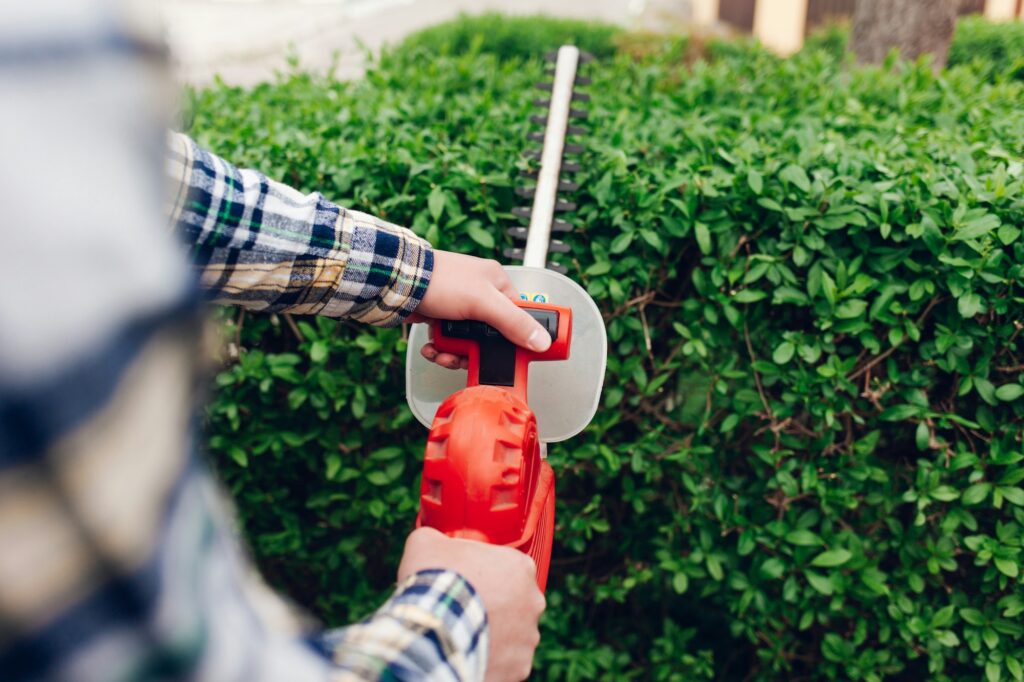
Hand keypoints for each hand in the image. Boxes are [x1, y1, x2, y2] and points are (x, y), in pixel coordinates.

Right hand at [398, 527, 544, 681]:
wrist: (433, 629)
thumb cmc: (435, 581)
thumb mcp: (427, 543)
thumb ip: (436, 538)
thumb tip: (430, 539)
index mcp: (520, 566)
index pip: (508, 566)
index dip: (484, 572)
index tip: (467, 579)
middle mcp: (533, 601)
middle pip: (514, 601)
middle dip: (493, 605)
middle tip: (464, 607)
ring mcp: (528, 636)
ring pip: (512, 634)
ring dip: (493, 633)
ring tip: (462, 633)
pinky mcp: (520, 666)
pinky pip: (506, 661)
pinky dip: (490, 659)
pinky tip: (468, 653)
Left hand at [410, 250, 550, 369]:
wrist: (398, 283)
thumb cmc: (440, 281)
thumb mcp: (484, 302)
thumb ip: (514, 323)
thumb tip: (542, 341)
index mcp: (496, 283)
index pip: (519, 315)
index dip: (520, 337)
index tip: (519, 356)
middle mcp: (479, 294)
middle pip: (492, 335)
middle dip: (478, 352)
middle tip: (469, 358)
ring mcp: (459, 307)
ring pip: (469, 342)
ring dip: (456, 354)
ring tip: (444, 355)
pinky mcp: (441, 318)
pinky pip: (449, 342)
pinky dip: (441, 349)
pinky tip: (433, 349)